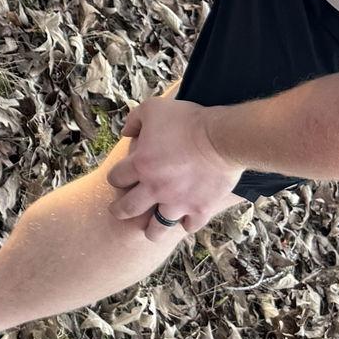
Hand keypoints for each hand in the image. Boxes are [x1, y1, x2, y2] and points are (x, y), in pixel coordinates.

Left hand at [106, 94, 240, 235]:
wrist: (222, 138)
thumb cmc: (187, 120)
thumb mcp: (153, 109)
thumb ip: (134, 120)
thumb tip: (125, 133)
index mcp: (141, 165)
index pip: (116, 178)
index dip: (115, 178)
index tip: (119, 179)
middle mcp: (155, 188)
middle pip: (128, 209)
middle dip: (120, 211)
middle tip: (118, 212)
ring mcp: (177, 202)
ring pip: (156, 228)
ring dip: (151, 229)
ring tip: (150, 229)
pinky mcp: (200, 209)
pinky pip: (188, 227)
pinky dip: (185, 224)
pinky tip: (184, 221)